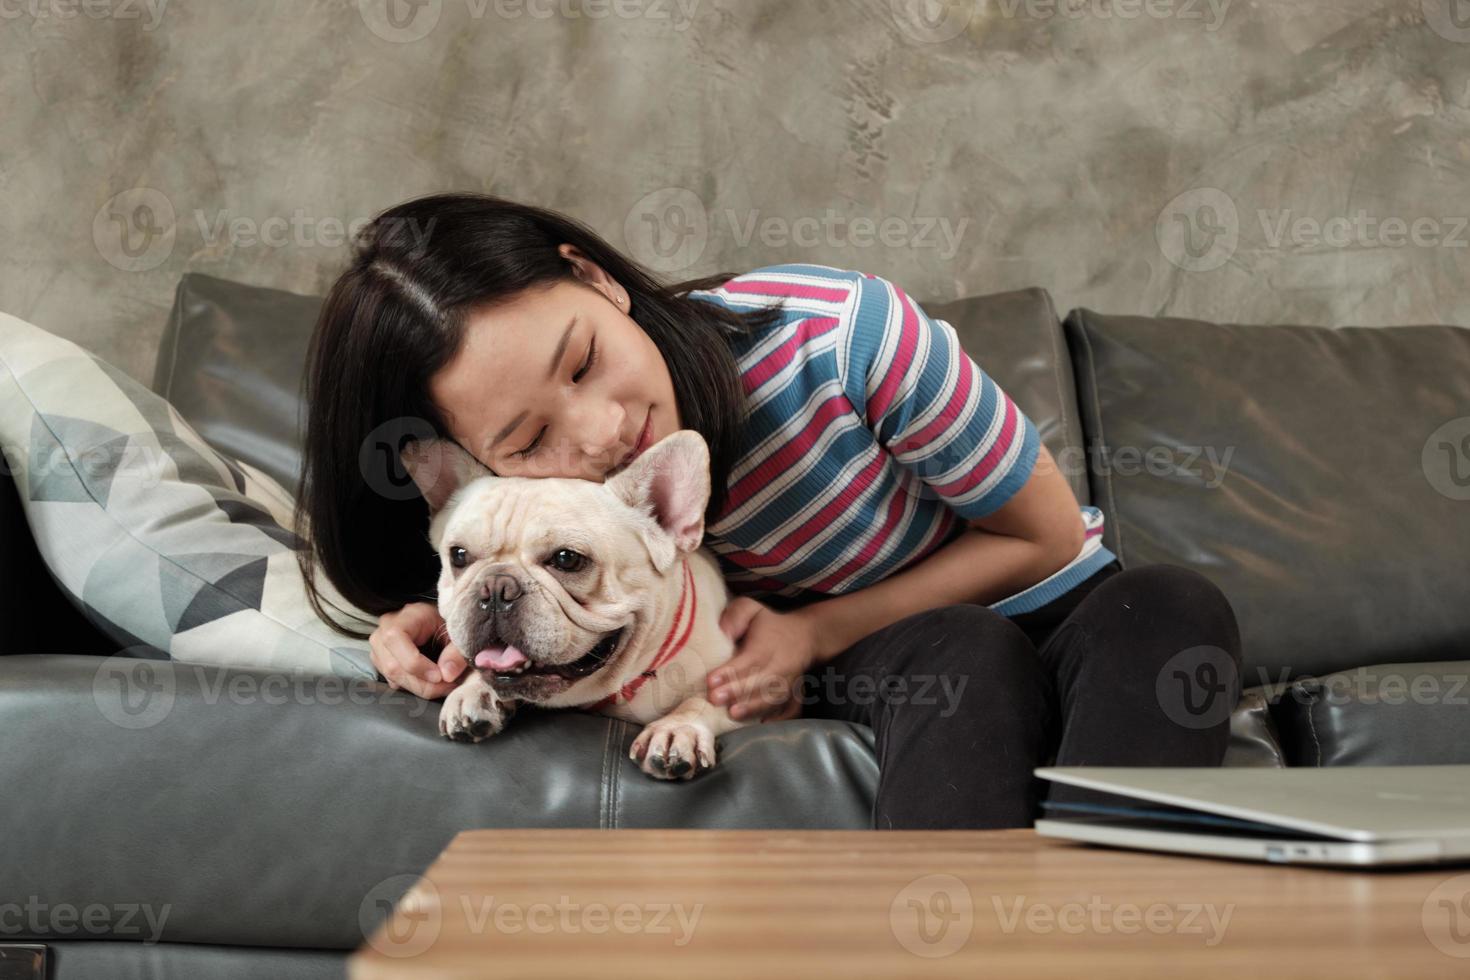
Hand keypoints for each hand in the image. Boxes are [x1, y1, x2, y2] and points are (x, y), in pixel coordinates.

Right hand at [370, 601, 467, 700]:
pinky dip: (414, 687)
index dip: (416, 663)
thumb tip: (447, 675)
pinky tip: (431, 683)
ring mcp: (380, 647)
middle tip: (447, 686)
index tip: (440, 676)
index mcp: (406, 616)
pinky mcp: (382, 661)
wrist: (440, 624)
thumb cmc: (448, 624)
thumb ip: (456, 652)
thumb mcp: (458, 633)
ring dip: (419, 687)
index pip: (395, 638)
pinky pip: (394, 681)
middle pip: (393, 665)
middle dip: (422, 683)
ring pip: (392, 677)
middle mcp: (386, 630)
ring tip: (443, 686)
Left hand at [706, 597, 814, 722]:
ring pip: (774, 696)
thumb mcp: (751, 609)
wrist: (806, 636)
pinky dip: (779, 718)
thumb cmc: (769, 624)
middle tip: (715, 699)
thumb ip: (735, 616)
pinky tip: (762, 725)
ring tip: (734, 714)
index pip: (749, 658)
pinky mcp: (795, 694)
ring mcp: (790, 681)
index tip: (711, 680)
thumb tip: (724, 632)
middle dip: (738, 691)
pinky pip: (790, 708)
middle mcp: (781, 664)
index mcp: (767, 644)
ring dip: (754, 706)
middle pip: (761, 680)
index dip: (731, 670)